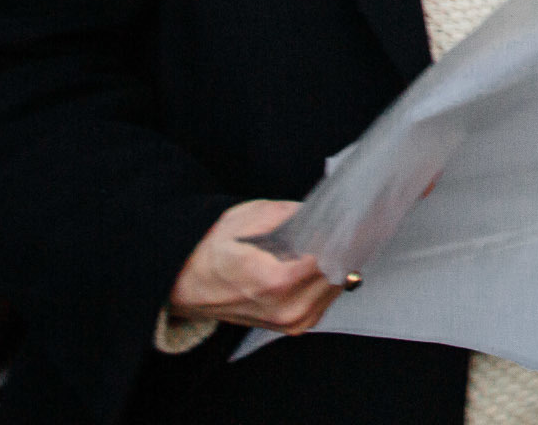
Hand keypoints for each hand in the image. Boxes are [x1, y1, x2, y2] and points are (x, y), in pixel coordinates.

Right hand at [168, 199, 341, 333]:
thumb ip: (288, 214)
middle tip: (349, 223)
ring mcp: (291, 322)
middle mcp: (286, 308)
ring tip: (335, 239)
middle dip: (345, 246)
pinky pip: (327, 300)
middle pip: (338, 273)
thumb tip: (323, 210)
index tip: (352, 217)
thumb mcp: (245, 218)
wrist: (184, 284)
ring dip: (340, 263)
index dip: (343, 235)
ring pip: (337, 288)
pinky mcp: (293, 327)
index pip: (329, 257)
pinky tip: (322, 261)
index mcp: (274, 281)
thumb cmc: (210, 250)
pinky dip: (330, 280)